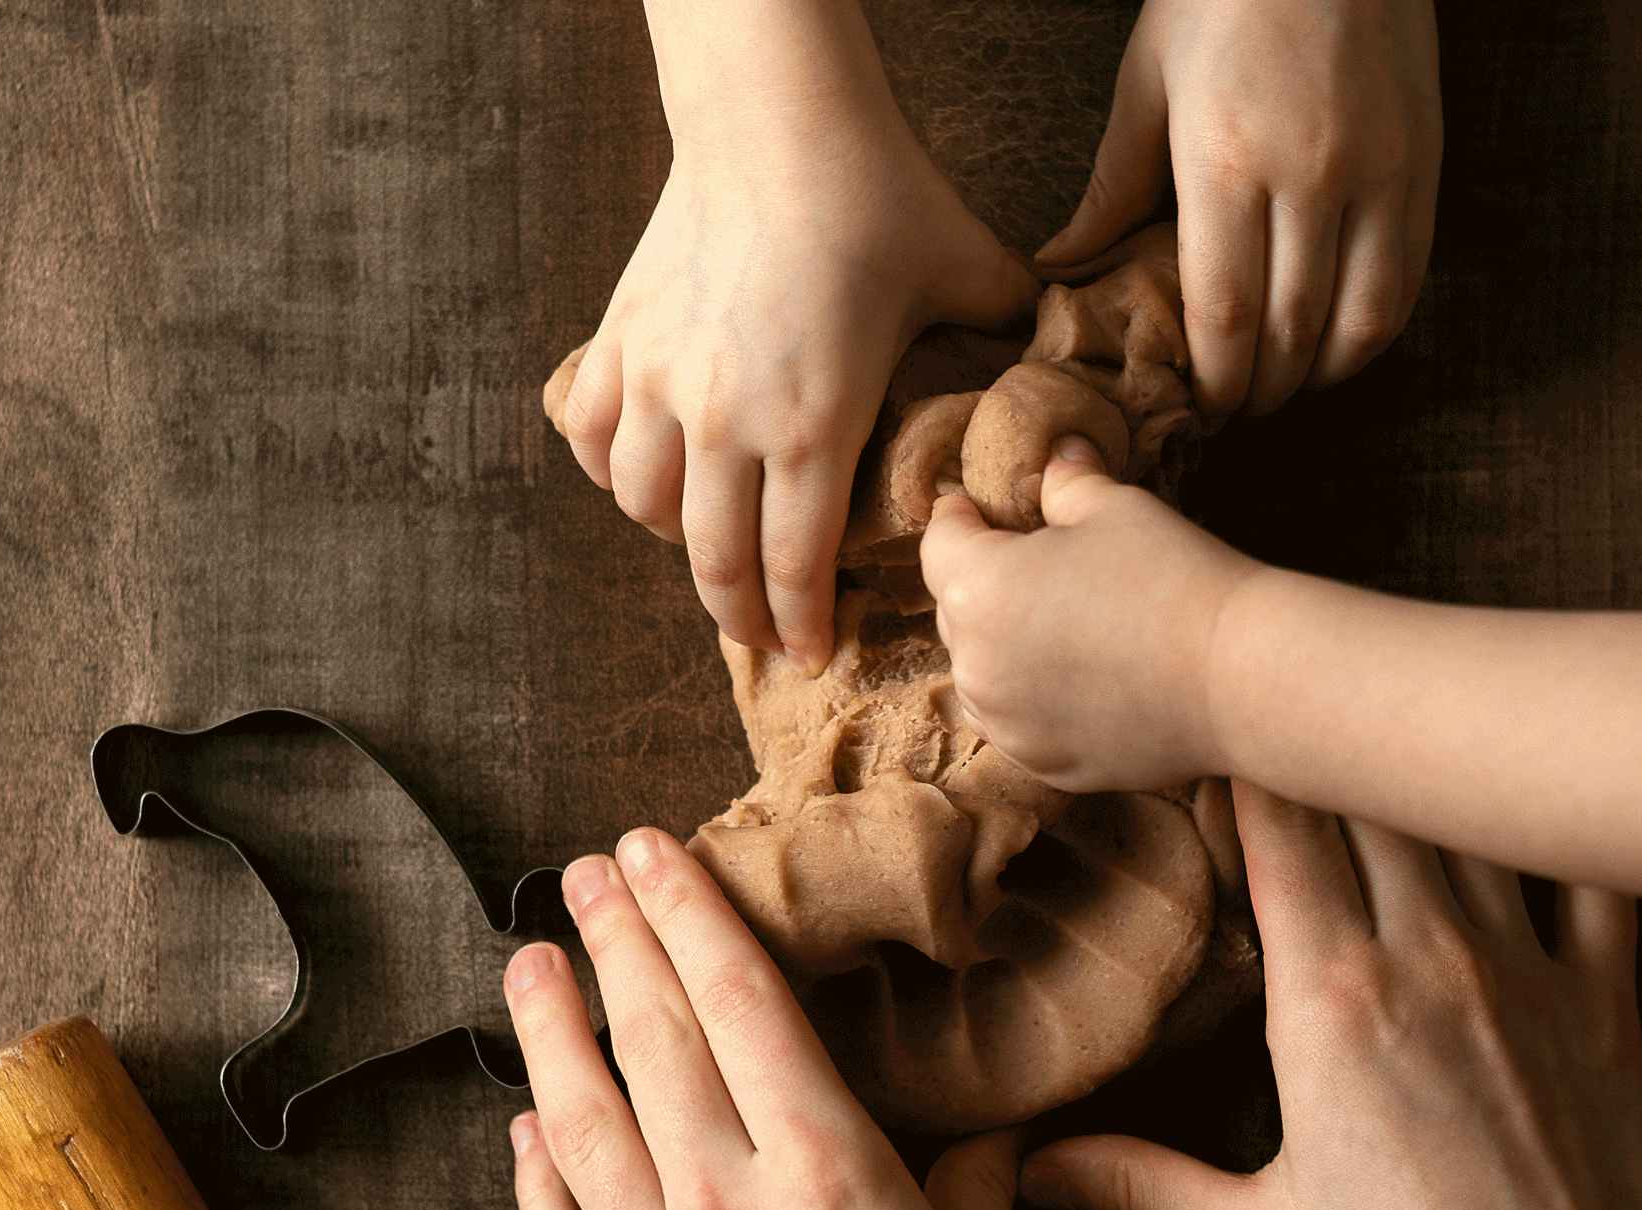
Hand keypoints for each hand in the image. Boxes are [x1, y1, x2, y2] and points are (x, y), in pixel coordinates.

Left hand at [503, 828, 1091, 1209]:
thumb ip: (973, 1188)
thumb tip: (982, 1138)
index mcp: (832, 1176)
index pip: (738, 1003)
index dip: (689, 913)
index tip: (651, 852)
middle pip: (653, 1045)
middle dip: (614, 944)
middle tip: (584, 875)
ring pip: (582, 1133)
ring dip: (547, 1038)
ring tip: (528, 966)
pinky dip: (533, 1183)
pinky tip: (524, 1134)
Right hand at [554, 4, 1034, 670]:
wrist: (778, 123)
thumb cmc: (878, 199)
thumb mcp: (969, 278)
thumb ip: (1008, 338)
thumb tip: (1049, 369)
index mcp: (812, 427)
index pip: (796, 566)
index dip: (802, 624)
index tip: (810, 654)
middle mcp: (723, 422)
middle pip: (715, 561)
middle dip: (739, 616)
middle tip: (758, 637)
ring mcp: (659, 382)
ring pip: (645, 508)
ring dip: (677, 543)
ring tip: (708, 551)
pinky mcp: (619, 341)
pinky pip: (592, 436)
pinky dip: (611, 470)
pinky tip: (640, 476)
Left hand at [920, 437, 1255, 790]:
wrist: (1238, 678)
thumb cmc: (1172, 578)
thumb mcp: (1114, 507)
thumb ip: (1067, 480)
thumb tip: (1057, 454)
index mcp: (977, 588)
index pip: (939, 542)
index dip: (958, 516)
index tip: (975, 505)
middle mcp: (975, 664)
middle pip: (956, 610)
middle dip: (984, 581)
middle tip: (1032, 562)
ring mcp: (1006, 723)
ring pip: (980, 673)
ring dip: (1002, 646)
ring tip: (1055, 624)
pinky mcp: (1043, 763)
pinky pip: (1015, 723)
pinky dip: (1030, 700)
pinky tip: (1076, 679)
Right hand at [1024, 784, 1641, 1209]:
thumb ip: (1135, 1187)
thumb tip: (1031, 1168)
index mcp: (1330, 999)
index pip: (1277, 823)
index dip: (1237, 765)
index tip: (1207, 744)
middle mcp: (1429, 956)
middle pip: (1366, 790)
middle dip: (1316, 746)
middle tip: (1279, 728)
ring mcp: (1526, 969)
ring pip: (1465, 813)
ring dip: (1416, 770)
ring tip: (1380, 737)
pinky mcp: (1603, 1001)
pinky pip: (1587, 871)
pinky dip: (1551, 825)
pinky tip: (1526, 801)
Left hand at [1038, 0, 1440, 419]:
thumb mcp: (1146, 83)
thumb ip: (1111, 187)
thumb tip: (1061, 266)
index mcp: (1225, 163)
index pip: (1224, 314)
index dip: (1214, 379)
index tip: (1199, 406)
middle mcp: (1309, 177)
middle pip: (1290, 330)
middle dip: (1261, 390)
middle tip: (1235, 412)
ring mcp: (1377, 173)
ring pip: (1358, 320)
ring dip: (1320, 375)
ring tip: (1286, 389)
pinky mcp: (1425, 165)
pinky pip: (1409, 280)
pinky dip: (1374, 333)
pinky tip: (1342, 348)